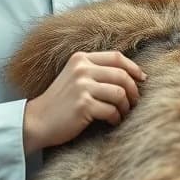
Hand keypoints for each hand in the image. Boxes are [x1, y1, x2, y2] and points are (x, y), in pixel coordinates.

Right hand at [22, 51, 145, 152]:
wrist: (36, 121)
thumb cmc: (61, 102)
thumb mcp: (75, 78)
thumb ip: (97, 72)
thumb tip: (132, 76)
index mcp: (81, 59)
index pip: (117, 57)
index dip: (134, 68)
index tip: (142, 79)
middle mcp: (81, 69)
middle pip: (122, 75)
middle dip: (133, 90)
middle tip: (134, 102)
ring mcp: (82, 86)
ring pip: (120, 93)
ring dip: (125, 106)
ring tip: (121, 113)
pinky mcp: (83, 105)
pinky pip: (112, 110)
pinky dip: (116, 118)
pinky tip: (112, 122)